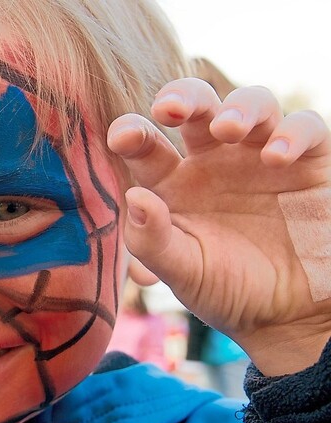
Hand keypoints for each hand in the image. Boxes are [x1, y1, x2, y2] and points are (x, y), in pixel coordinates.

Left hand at [107, 78, 330, 375]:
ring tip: (228, 129)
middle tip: (170, 108)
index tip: (124, 135)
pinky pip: (305, 127)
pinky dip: (292, 133)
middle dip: (182, 96)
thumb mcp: (184, 273)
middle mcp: (212, 161)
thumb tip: (135, 197)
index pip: (145, 144)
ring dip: (238, 107)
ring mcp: (259, 157)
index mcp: (172, 183)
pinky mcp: (308, 163)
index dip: (131, 132)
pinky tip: (276, 157)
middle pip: (195, 107)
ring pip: (251, 104)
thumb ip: (152, 240)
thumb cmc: (228, 291)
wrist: (291, 316)